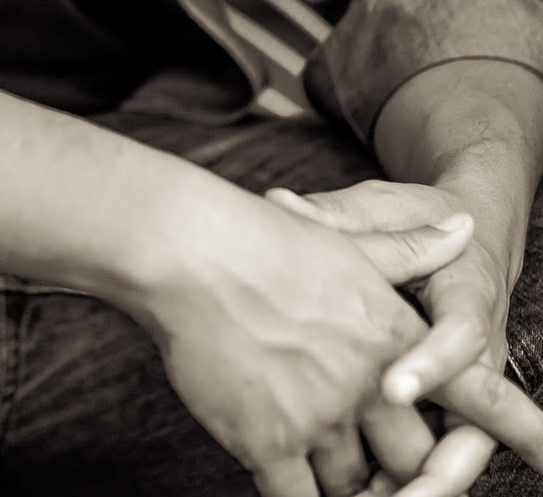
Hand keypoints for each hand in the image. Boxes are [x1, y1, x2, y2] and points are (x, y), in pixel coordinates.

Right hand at [120, 177, 486, 496]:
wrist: (188, 249)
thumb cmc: (262, 237)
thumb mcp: (350, 233)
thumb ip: (410, 248)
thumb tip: (465, 228)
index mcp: (391, 332)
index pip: (471, 392)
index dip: (517, 428)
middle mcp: (366, 381)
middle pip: (412, 456)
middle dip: (405, 471)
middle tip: (393, 474)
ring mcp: (318, 416)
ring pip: (353, 483)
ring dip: (346, 484)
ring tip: (326, 466)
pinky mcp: (268, 441)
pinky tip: (292, 489)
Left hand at [266, 179, 518, 494]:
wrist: (466, 220)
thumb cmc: (418, 214)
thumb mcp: (381, 208)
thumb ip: (336, 217)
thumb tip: (279, 205)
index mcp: (465, 300)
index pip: (460, 337)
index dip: (430, 366)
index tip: (391, 389)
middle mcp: (475, 354)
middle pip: (477, 425)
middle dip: (437, 470)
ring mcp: (462, 386)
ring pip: (454, 453)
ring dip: (415, 487)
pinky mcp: (444, 403)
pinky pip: (431, 453)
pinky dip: (399, 483)